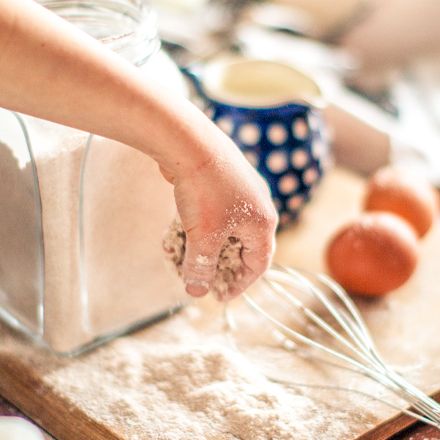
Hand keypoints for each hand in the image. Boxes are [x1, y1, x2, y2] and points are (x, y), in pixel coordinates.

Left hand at [160, 129, 276, 300]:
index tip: (219, 296)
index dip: (240, 284)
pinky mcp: (221, 180)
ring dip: (203, 246)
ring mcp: (240, 190)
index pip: (259, 264)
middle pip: (242, 247)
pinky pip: (213, 213)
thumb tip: (197, 291)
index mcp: (263, 223)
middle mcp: (257, 206)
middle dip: (219, 265)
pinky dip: (198, 227)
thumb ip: (201, 267)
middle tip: (200, 279)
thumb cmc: (204, 191)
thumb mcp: (203, 238)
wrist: (189, 142)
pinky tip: (177, 233)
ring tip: (182, 258)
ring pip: (224, 229)